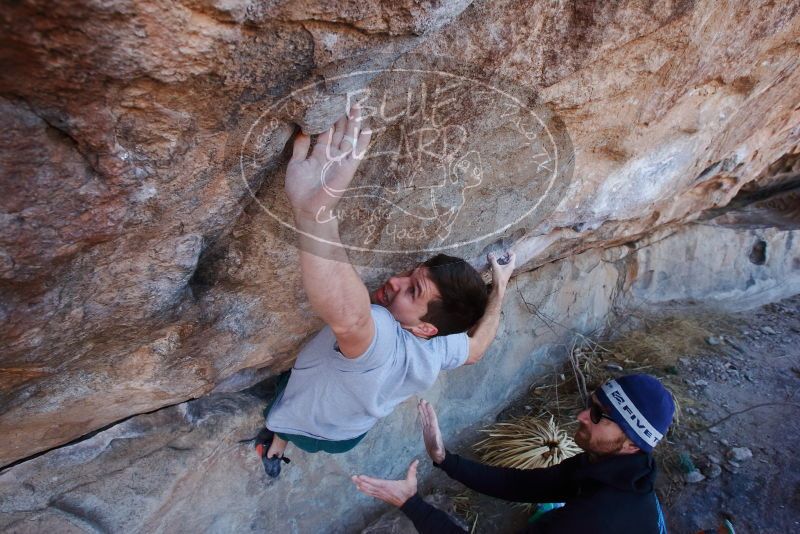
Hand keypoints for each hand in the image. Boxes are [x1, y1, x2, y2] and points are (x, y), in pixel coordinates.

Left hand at [285, 104, 371, 220]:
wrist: (307, 208)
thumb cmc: (300, 190)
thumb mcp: (296, 164)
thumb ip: (300, 147)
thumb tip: (301, 130)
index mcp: (320, 153)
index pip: (327, 132)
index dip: (329, 118)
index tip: (330, 103)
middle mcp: (332, 155)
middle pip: (340, 132)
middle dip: (343, 116)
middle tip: (346, 98)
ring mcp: (341, 161)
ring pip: (349, 138)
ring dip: (353, 123)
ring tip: (357, 106)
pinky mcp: (347, 168)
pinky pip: (357, 153)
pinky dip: (362, 141)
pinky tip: (367, 129)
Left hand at [352, 459, 418, 507]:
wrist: (410, 504)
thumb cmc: (410, 492)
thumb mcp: (412, 480)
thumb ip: (413, 470)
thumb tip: (416, 460)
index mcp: (389, 486)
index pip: (376, 483)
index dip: (368, 480)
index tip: (360, 477)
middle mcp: (383, 491)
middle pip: (370, 487)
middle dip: (361, 482)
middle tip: (353, 477)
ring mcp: (382, 495)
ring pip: (369, 491)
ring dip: (361, 486)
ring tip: (354, 481)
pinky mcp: (381, 497)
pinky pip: (371, 494)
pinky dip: (365, 491)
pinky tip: (359, 488)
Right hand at [418, 399, 445, 463]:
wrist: (438, 456)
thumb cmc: (438, 454)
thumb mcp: (437, 452)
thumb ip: (437, 450)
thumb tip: (437, 450)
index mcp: (435, 431)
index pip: (432, 419)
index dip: (430, 411)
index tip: (427, 404)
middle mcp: (432, 428)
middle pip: (429, 416)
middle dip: (426, 408)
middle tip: (422, 399)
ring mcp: (429, 429)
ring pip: (426, 417)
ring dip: (423, 410)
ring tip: (419, 402)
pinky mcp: (426, 431)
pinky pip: (423, 421)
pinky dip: (422, 415)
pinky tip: (420, 411)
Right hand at [488, 250, 515, 290]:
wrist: (499, 287)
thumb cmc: (499, 278)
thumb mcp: (495, 267)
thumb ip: (493, 260)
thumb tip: (490, 254)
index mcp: (511, 265)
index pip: (513, 255)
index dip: (509, 252)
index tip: (502, 252)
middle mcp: (511, 267)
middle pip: (510, 258)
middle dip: (504, 256)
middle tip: (498, 256)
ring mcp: (508, 270)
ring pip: (506, 262)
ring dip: (501, 260)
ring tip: (496, 260)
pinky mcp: (505, 273)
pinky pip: (504, 266)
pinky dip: (500, 264)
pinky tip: (495, 265)